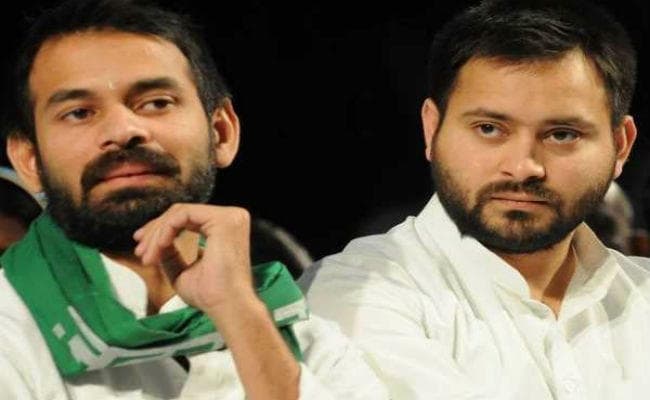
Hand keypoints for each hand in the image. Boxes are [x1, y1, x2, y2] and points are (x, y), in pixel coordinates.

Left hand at [133, 203, 255, 313]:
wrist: (226, 306)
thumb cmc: (209, 295)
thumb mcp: (182, 270)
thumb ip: (171, 253)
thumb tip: (155, 240)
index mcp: (225, 228)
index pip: (187, 219)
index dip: (160, 231)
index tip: (142, 249)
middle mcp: (232, 217)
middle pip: (181, 214)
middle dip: (154, 231)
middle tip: (139, 252)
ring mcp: (229, 217)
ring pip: (179, 213)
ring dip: (157, 235)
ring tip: (147, 257)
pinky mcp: (222, 220)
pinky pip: (183, 215)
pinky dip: (165, 231)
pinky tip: (159, 248)